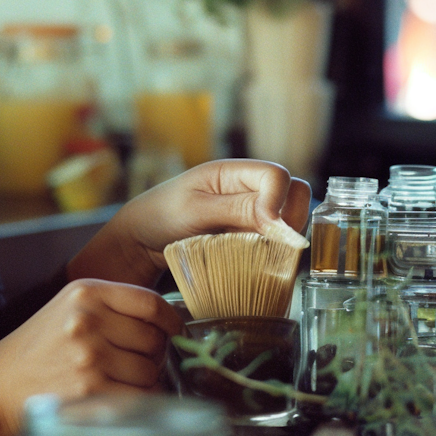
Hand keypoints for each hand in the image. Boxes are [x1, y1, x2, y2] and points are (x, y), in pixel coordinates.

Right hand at [0, 278, 182, 435]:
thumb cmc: (39, 348)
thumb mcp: (69, 308)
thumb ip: (112, 306)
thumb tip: (169, 323)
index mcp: (86, 292)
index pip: (151, 302)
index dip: (171, 321)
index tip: (174, 331)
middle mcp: (88, 320)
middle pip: (155, 339)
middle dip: (156, 354)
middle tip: (139, 362)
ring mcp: (90, 358)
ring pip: (151, 370)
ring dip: (147, 380)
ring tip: (122, 381)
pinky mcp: (91, 393)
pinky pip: (140, 398)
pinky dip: (139, 402)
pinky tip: (121, 398)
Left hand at [67, 160, 311, 287]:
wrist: (141, 240)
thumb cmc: (160, 216)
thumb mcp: (194, 210)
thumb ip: (235, 209)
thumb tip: (277, 219)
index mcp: (233, 172)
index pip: (277, 176)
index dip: (279, 201)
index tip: (267, 228)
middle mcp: (248, 189)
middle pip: (295, 195)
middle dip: (290, 220)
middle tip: (268, 244)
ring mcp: (252, 213)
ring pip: (291, 220)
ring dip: (283, 239)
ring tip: (258, 254)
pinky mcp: (250, 236)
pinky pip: (277, 241)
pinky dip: (275, 253)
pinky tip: (256, 264)